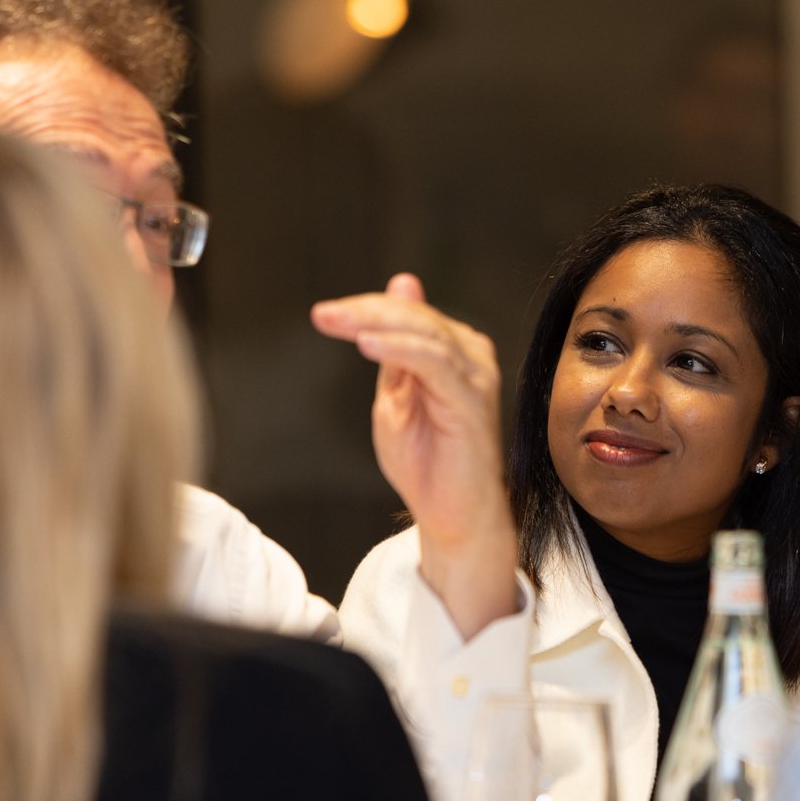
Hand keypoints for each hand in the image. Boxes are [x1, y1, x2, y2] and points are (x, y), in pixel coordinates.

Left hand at [312, 274, 519, 636]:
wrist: (452, 516)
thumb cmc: (426, 462)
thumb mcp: (396, 395)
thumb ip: (393, 347)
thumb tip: (402, 284)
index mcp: (453, 350)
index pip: (408, 314)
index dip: (365, 308)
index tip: (323, 314)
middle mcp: (471, 356)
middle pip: (416, 317)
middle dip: (366, 311)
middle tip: (324, 314)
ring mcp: (476, 376)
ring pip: (425, 333)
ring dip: (377, 324)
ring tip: (339, 324)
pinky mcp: (474, 401)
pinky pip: (435, 363)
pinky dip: (399, 349)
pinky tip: (367, 346)